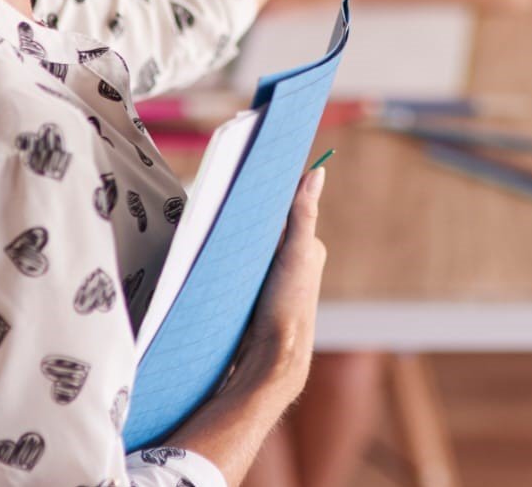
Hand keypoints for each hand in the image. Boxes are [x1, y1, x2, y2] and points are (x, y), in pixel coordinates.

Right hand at [228, 168, 326, 403]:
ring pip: (250, 245)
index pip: (286, 208)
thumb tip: (317, 172)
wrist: (267, 363)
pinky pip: (238, 266)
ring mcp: (270, 279)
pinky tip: (214, 251)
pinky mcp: (250, 293)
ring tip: (215, 220)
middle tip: (224, 195)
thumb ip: (304, 214)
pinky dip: (228, 257)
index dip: (270, 190)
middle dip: (248, 213)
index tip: (250, 168)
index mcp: (307, 248)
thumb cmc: (288, 310)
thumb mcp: (297, 255)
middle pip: (266, 226)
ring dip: (235, 235)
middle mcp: (292, 261)